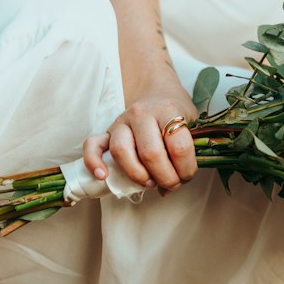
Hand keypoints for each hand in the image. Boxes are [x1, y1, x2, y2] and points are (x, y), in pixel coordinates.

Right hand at [83, 89, 198, 192]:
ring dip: (137, 175)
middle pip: (151, 153)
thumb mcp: (191, 125)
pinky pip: (92, 145)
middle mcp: (142, 113)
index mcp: (168, 110)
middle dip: (165, 177)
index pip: (179, 146)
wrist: (158, 93)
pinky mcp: (107, 131)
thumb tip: (168, 190)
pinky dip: (93, 162)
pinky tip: (103, 176)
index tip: (187, 176)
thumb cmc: (176, 114)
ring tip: (149, 182)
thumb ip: (186, 154)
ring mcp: (122, 121)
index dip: (186, 169)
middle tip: (171, 183)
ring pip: (122, 152)